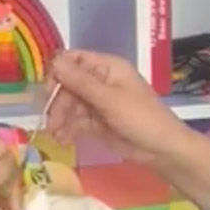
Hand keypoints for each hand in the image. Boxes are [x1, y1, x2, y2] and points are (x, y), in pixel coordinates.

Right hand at [46, 50, 186, 164]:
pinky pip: (75, 121)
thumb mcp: (109, 99)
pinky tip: (62, 140)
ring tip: (56, 135)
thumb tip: (53, 61)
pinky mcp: (96, 122)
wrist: (162, 149)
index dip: (58, 72)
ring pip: (69, 104)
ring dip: (60, 118)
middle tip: (52, 121)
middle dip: (58, 102)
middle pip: (68, 84)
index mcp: (107, 67)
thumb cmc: (140, 118)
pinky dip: (67, 129)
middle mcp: (100, 81)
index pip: (73, 60)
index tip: (48, 90)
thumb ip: (80, 82)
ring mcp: (98, 102)